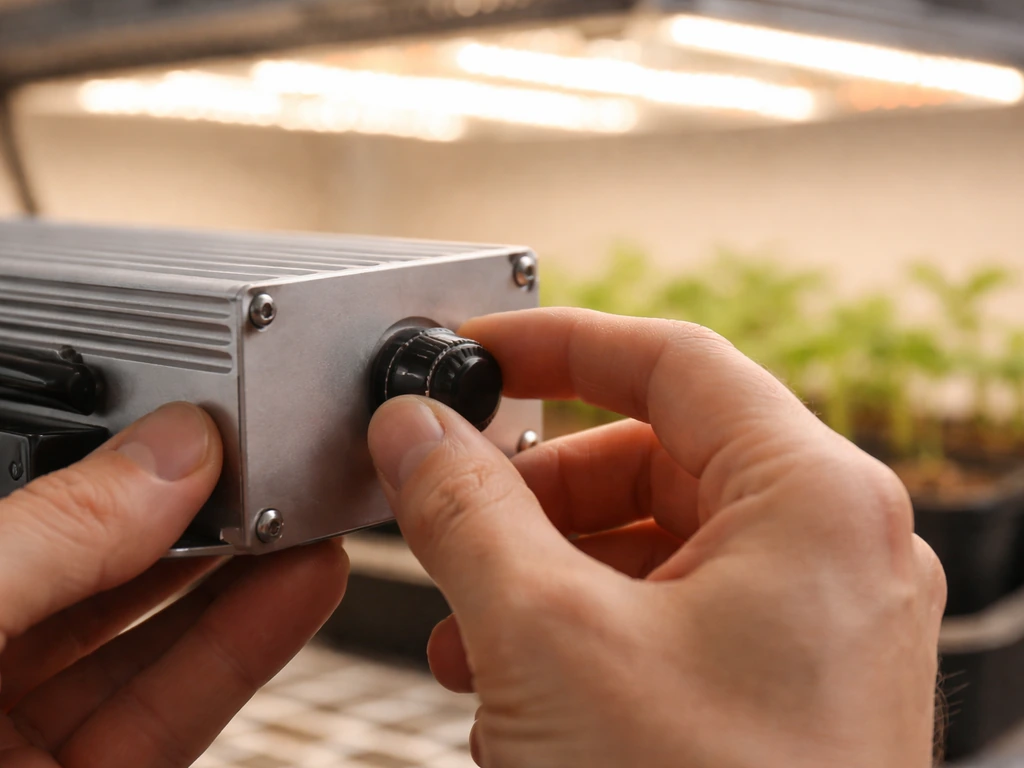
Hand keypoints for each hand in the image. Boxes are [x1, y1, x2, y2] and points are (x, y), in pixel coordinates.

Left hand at [0, 403, 347, 766]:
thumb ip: (56, 533)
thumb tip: (169, 453)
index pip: (35, 510)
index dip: (121, 469)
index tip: (205, 434)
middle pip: (101, 575)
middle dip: (199, 520)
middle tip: (274, 474)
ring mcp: (18, 739)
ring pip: (151, 645)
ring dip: (244, 580)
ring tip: (308, 526)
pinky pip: (176, 713)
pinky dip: (246, 650)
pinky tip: (298, 593)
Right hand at [367, 308, 945, 767]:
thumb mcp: (547, 639)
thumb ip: (465, 509)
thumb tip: (416, 430)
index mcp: (815, 499)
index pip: (670, 359)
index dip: (559, 343)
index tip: (479, 349)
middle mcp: (836, 548)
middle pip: (656, 453)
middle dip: (539, 489)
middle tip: (454, 511)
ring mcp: (818, 620)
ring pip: (657, 537)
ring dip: (550, 568)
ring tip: (475, 628)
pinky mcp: (788, 685)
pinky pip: (674, 608)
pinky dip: (589, 624)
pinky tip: (523, 685)